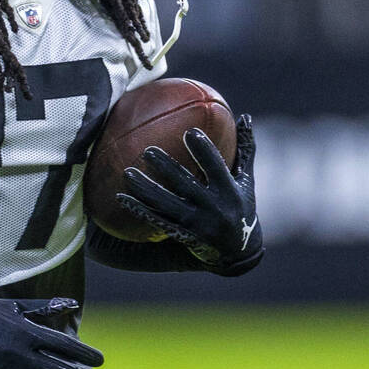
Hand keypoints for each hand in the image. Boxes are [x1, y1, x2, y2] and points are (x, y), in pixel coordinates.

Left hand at [116, 114, 263, 275]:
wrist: (239, 253)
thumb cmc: (242, 207)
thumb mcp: (246, 180)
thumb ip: (245, 150)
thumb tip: (245, 116)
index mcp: (229, 191)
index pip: (216, 167)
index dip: (204, 151)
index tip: (189, 132)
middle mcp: (213, 208)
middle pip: (186, 185)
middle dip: (167, 168)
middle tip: (148, 151)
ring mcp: (197, 224)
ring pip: (166, 204)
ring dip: (145, 189)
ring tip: (127, 173)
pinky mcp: (183, 236)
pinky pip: (157, 221)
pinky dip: (139, 210)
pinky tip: (121, 198)